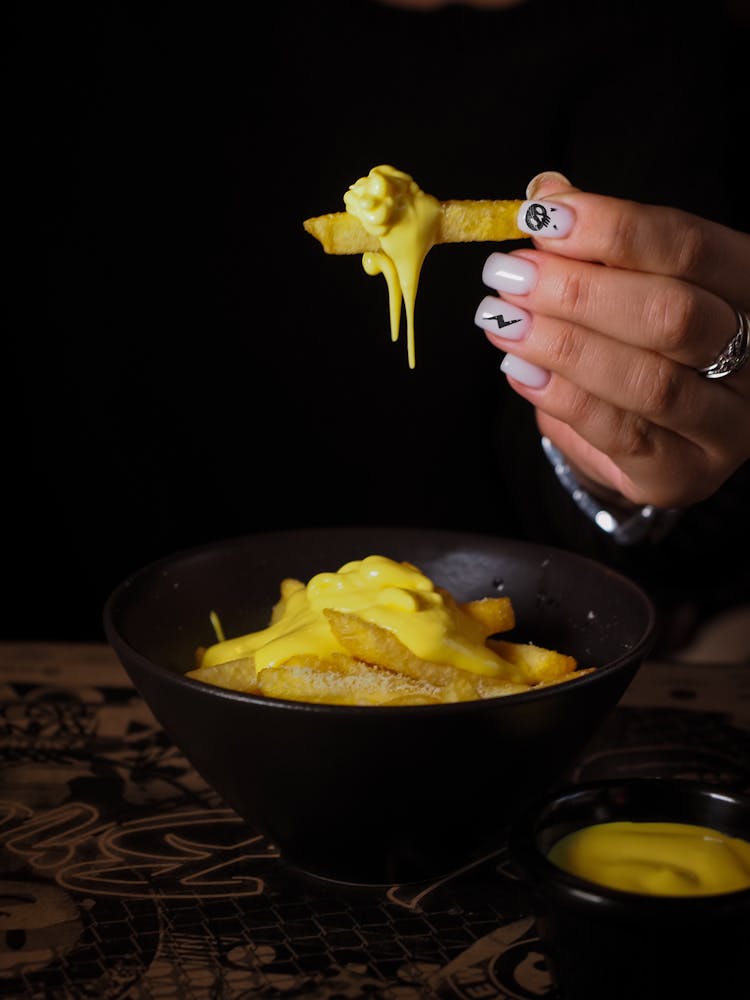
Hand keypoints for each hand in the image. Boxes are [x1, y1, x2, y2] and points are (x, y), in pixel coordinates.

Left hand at [474, 172, 749, 508]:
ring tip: (500, 318)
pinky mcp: (686, 474)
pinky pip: (621, 435)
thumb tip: (545, 193)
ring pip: (647, 381)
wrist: (663, 432)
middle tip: (507, 274)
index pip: (690, 247)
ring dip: (561, 345)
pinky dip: (562, 398)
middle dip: (578, 292)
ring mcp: (729, 424)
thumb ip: (598, 243)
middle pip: (671, 315)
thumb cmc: (647, 338)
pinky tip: (518, 369)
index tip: (539, 217)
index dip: (613, 230)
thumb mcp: (634, 281)